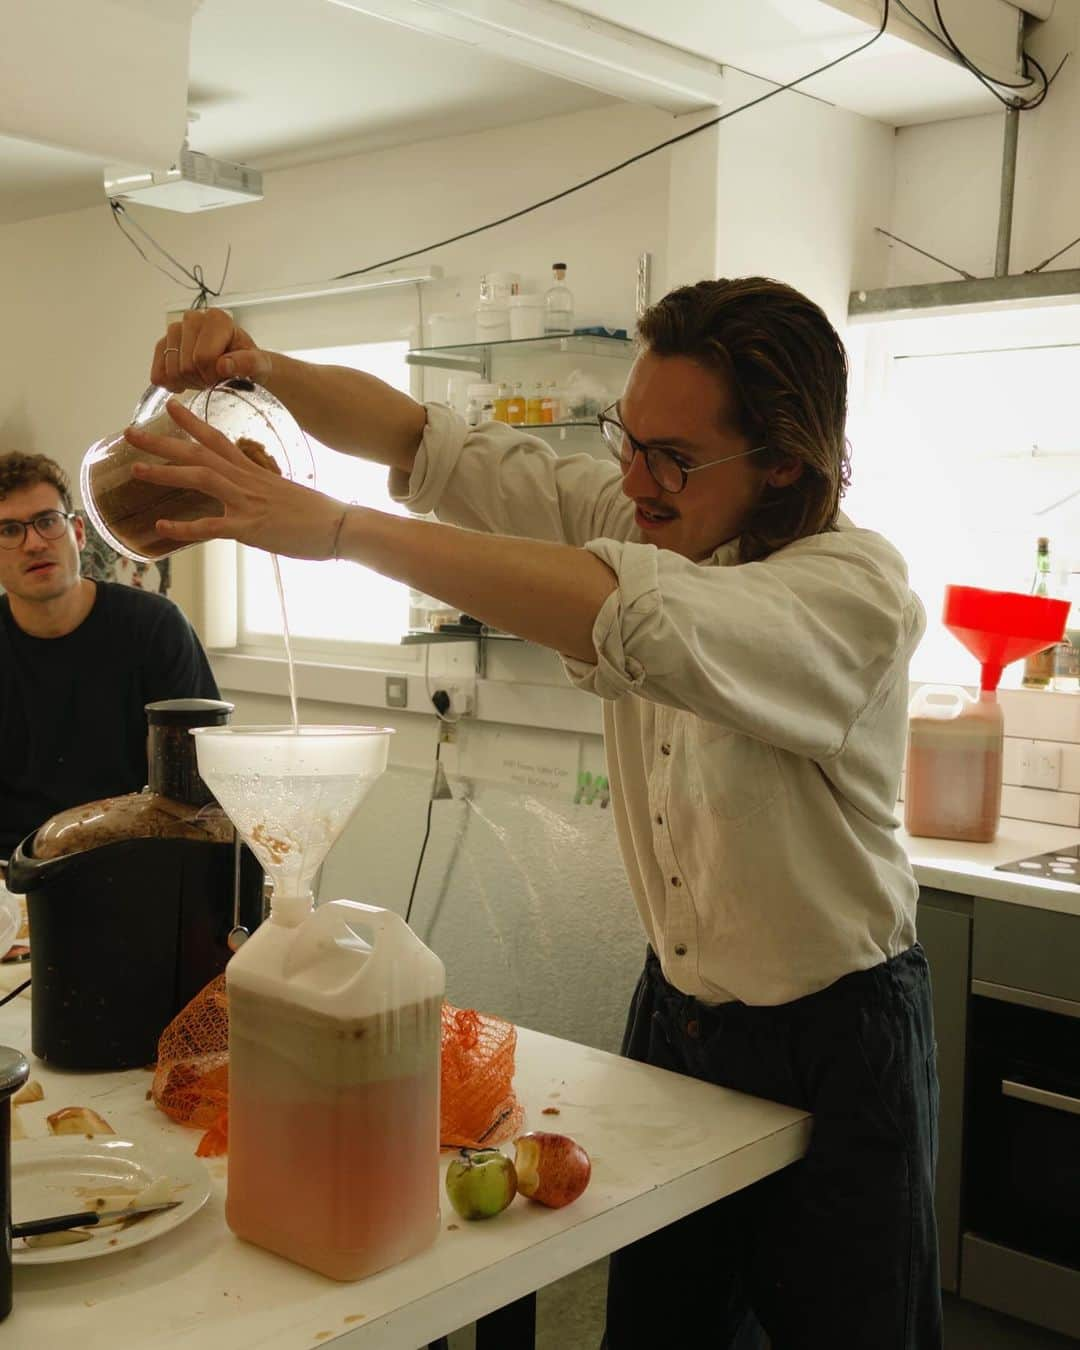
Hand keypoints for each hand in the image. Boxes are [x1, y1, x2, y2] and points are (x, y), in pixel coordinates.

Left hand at [125, 399, 347, 559]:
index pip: (217, 439)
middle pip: (199, 453)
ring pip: (201, 479)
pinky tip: (161, 526)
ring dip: (167, 473)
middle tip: (130, 433)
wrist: (342, 526)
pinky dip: (184, 527)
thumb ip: (262, 490)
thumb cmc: (318, 514)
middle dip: (162, 442)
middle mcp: (247, 480)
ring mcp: (248, 502)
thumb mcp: (285, 493)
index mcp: (255, 471)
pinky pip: (212, 526)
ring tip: (136, 471)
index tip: (169, 406)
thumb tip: (252, 495)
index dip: (191, 422)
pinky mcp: (251, 528)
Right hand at [153, 308, 272, 392]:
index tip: (224, 378)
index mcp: (217, 319)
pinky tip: (185, 383)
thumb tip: (224, 365)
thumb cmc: (250, 364)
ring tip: (203, 378)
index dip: (213, 376)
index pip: (203, 357)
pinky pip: (158, 372)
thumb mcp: (259, 366)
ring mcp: (175, 330)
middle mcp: (193, 318)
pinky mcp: (163, 344)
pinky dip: (170, 384)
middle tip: (214, 380)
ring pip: (171, 371)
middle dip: (201, 380)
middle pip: (186, 366)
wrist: (240, 366)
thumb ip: (247, 363)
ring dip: (188, 383)